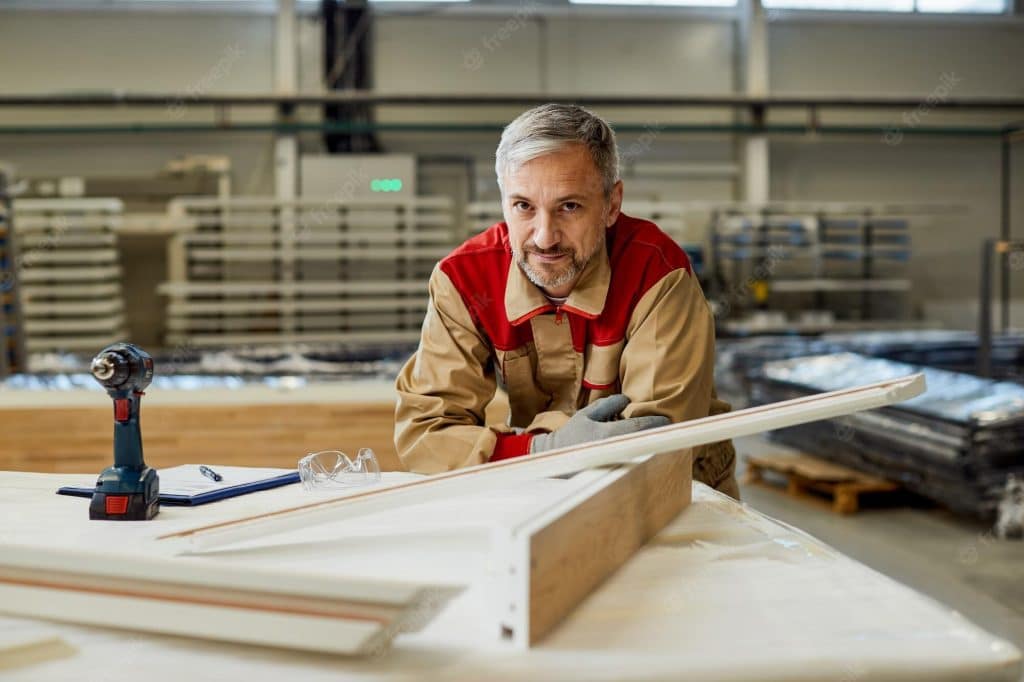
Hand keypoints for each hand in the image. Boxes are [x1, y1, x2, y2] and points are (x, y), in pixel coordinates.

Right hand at [529, 394, 669, 452]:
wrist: (557, 457)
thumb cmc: (572, 434)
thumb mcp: (586, 415)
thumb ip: (607, 405)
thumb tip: (626, 400)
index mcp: (608, 434)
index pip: (639, 427)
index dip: (655, 422)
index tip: (667, 419)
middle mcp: (614, 449)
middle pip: (644, 441)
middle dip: (657, 433)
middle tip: (669, 427)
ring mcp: (615, 461)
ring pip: (640, 450)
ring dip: (650, 442)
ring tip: (658, 434)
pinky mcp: (614, 469)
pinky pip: (633, 458)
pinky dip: (640, 450)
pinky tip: (644, 446)